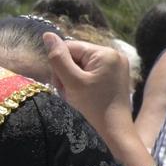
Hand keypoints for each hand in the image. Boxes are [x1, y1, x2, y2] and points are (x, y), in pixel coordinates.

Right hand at [41, 34, 137, 150]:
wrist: (114, 131)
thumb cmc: (93, 107)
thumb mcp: (72, 81)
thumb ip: (58, 57)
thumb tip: (47, 34)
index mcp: (106, 53)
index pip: (69, 47)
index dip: (59, 64)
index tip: (62, 83)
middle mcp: (114, 55)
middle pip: (75, 56)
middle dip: (66, 73)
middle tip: (69, 92)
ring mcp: (116, 66)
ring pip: (80, 66)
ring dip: (72, 80)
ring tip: (76, 96)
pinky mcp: (114, 77)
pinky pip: (90, 73)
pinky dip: (81, 84)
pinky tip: (83, 96)